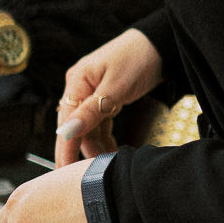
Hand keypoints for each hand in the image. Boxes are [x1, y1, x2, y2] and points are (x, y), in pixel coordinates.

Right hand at [54, 29, 162, 165]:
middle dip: (79, 152)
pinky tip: (110, 152)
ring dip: (95, 147)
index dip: (65, 148)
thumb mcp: (115, 86)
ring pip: (87, 128)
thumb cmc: (138, 57)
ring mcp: (91, 94)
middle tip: (80, 179)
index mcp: (76, 82)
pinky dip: (104, 139)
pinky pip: (98, 124)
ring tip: (104, 168)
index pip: (66, 122)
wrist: (160, 44)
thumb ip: (91, 111)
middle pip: (74, 127)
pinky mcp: (103, 99)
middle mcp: (79, 88)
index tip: (63, 171)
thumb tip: (66, 132)